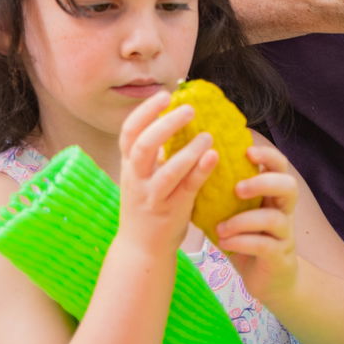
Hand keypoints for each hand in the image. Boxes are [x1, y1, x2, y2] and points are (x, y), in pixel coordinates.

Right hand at [116, 90, 216, 260]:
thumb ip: (154, 150)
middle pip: (144, 146)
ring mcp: (153, 197)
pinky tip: (214, 156)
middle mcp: (137, 179)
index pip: (129, 132)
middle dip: (165, 124)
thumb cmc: (146, 204)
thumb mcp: (141, 174)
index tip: (163, 95)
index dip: (144, 111)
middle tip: (189, 109)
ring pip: (168, 171)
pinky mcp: (172, 211)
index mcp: (129, 165)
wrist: (141, 248)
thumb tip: (173, 115)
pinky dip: (201, 171)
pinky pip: (187, 189)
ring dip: (189, 151)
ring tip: (208, 135)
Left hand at [211, 136, 302, 306]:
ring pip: (275, 218)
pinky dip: (242, 242)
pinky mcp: (280, 256)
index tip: (247, 151)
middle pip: (289, 186)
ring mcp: (285, 234)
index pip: (280, 166)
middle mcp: (284, 211)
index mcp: (272, 195)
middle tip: (237, 189)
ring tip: (221, 227)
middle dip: (263, 183)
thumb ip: (223, 196)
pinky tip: (224, 243)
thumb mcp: (235, 214)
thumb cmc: (246, 241)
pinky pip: (264, 245)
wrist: (266, 281)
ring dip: (243, 220)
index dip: (268, 155)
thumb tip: (191, 171)